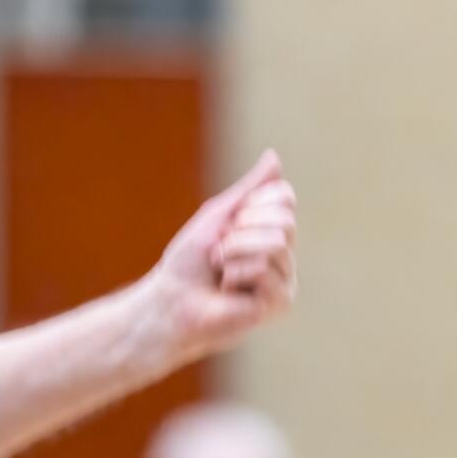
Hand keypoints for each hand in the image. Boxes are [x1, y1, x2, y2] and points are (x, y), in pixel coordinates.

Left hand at [141, 149, 298, 361]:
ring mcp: (286, 278)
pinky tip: (228, 290)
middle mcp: (285, 253)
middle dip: (240, 231)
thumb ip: (249, 188)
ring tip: (220, 269)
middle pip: (283, 219)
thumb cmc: (188, 262)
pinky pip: (266, 270)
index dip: (248, 206)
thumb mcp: (218, 215)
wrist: (170, 300)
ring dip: (234, 252)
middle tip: (218, 252)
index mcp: (272, 230)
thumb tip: (274, 155)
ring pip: (276, 244)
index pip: (284, 197)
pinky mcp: (281, 302)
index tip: (225, 225)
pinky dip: (236, 274)